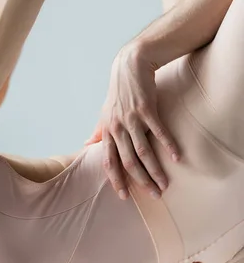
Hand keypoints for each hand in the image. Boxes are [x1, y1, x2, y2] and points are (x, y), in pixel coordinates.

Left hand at [85, 42, 179, 200]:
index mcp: (108, 132)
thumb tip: (86, 145)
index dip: (116, 180)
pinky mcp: (147, 109)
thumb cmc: (119, 93)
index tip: (124, 197)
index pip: (109, 162)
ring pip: (143, 151)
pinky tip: (176, 158)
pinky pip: (158, 132)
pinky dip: (167, 145)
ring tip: (165, 184)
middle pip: (129, 162)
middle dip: (141, 181)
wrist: (130, 66)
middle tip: (154, 195)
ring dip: (155, 170)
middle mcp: (118, 128)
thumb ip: (98, 132)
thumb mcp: (104, 113)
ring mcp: (132, 119)